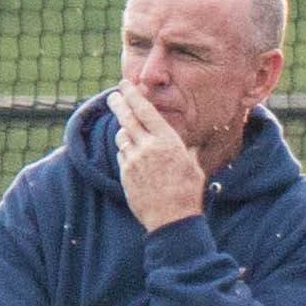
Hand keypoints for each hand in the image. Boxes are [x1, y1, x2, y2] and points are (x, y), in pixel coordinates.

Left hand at [107, 85, 205, 230]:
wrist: (173, 219)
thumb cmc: (188, 194)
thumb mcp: (193, 167)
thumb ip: (185, 152)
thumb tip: (192, 147)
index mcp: (167, 141)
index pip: (145, 111)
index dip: (133, 95)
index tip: (125, 85)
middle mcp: (148, 147)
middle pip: (127, 118)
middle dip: (118, 104)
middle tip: (113, 96)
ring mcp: (134, 161)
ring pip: (122, 137)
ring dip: (123, 132)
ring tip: (127, 131)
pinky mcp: (126, 174)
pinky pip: (122, 156)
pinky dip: (126, 153)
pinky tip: (133, 158)